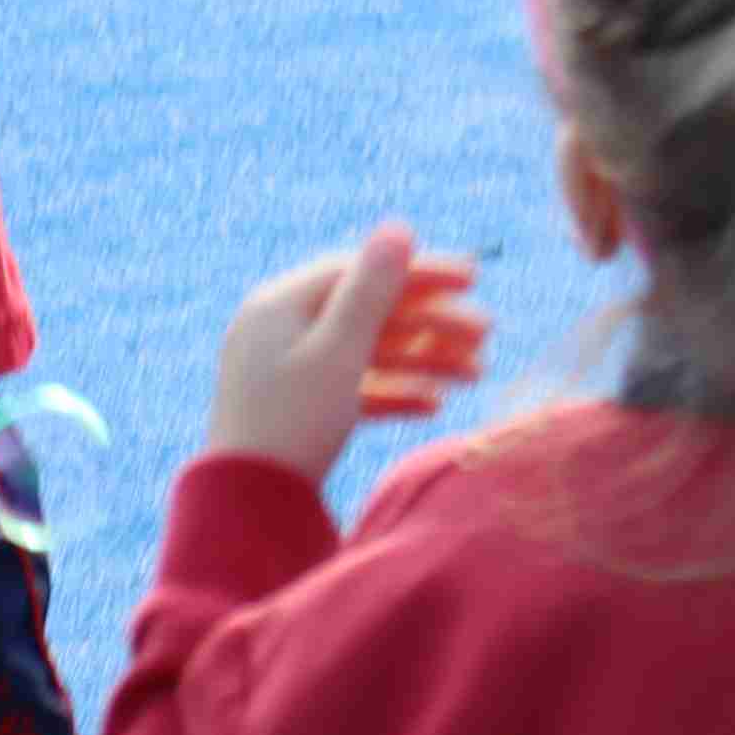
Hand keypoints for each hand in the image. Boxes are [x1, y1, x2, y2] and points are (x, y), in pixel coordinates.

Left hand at [202, 223, 494, 483]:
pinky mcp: (297, 411)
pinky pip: (353, 389)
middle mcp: (280, 329)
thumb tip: (400, 227)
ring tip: (477, 374)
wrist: (247, 508)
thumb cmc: (291, 422)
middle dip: (431, 324)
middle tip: (487, 334)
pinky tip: (434, 406)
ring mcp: (287, 371)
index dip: (420, 272)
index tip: (474, 278)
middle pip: (368, 313)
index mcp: (280, 303)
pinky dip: (393, 393)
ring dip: (422, 360)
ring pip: (367, 353)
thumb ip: (372, 290)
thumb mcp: (337, 351)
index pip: (360, 270)